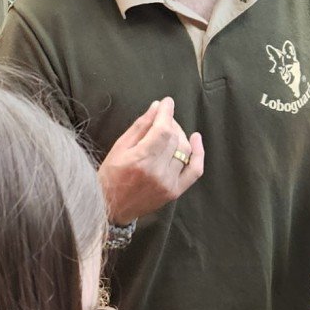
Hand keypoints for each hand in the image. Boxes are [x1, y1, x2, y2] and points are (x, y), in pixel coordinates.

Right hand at [99, 97, 204, 224]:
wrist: (110, 207)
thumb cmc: (110, 175)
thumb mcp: (119, 147)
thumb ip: (140, 127)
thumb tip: (157, 107)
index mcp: (141, 160)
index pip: (163, 130)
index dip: (167, 113)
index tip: (167, 102)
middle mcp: (158, 172)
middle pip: (175, 138)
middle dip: (171, 123)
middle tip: (163, 118)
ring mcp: (168, 183)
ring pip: (185, 150)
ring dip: (181, 135)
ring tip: (171, 131)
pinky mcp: (175, 192)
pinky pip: (195, 170)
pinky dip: (199, 153)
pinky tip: (195, 139)